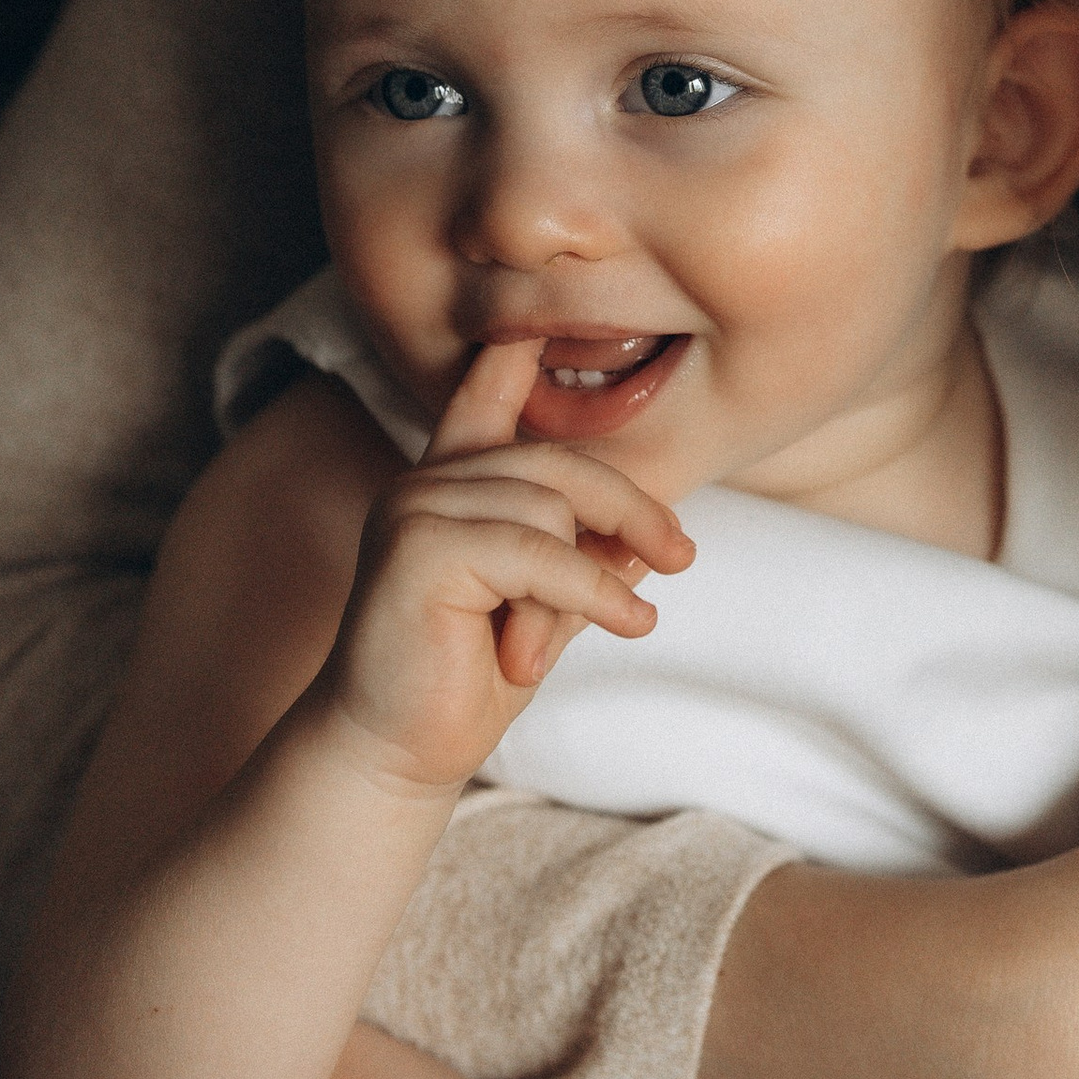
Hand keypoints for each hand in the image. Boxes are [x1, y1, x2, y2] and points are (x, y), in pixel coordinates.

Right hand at [322, 340, 690, 793]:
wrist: (396, 755)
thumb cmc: (469, 680)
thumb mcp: (542, 604)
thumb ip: (581, 554)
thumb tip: (652, 533)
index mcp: (446, 484)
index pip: (481, 398)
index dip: (510, 360)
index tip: (529, 322)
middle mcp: (423, 482)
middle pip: (554, 463)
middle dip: (628, 506)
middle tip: (681, 555)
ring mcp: (414, 509)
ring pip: (549, 507)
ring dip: (598, 574)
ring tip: (623, 623)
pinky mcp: (420, 551)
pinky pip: (537, 552)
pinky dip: (591, 590)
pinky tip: (629, 620)